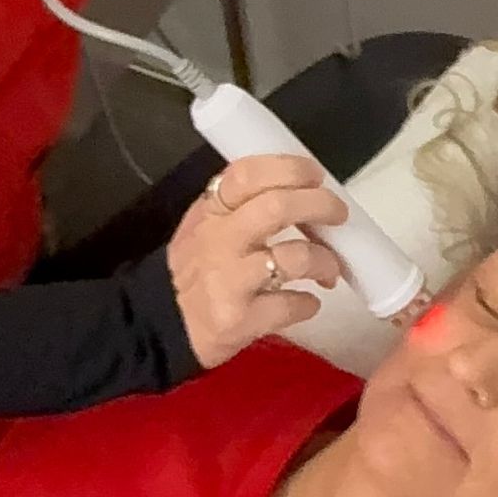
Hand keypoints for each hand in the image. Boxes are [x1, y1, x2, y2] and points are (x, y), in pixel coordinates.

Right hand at [162, 156, 346, 368]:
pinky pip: (290, 305)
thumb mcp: (202, 226)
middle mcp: (219, 241)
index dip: (289, 168)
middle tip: (338, 215)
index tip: (315, 175)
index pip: (247, 174)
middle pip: (278, 207)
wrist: (159, 328)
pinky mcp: (240, 320)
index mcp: (211, 212)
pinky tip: (306, 302)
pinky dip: (308, 304)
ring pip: (293, 257)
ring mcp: (229, 282)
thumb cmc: (192, 272)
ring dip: (324, 261)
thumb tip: (297, 188)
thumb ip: (238, 205)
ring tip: (328, 270)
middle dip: (319, 206)